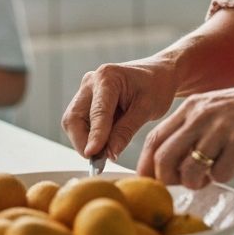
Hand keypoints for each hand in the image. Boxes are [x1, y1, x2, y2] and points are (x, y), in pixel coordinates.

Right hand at [61, 56, 180, 161]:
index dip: (95, 135)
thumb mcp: (147, 109)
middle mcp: (91, 81)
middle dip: (83, 142)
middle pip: (74, 118)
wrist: (160, 74)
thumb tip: (109, 154)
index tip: (92, 154)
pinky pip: (80, 123)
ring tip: (106, 151)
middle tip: (99, 160)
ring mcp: (86, 90)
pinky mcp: (86, 100)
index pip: (98, 112)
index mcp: (108, 77)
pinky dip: (89, 136)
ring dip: (85, 140)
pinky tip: (105, 143)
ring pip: (73, 122)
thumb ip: (126, 131)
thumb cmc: (157, 86)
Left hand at [139, 72, 233, 188]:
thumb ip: (193, 128)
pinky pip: (220, 174)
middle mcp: (202, 115)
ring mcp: (222, 127)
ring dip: (197, 183)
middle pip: (164, 159)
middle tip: (184, 183)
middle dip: (168, 180)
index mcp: (192, 106)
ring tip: (211, 175)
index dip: (147, 166)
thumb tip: (169, 162)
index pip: (153, 140)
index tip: (151, 182)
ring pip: (189, 171)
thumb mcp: (216, 108)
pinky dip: (224, 177)